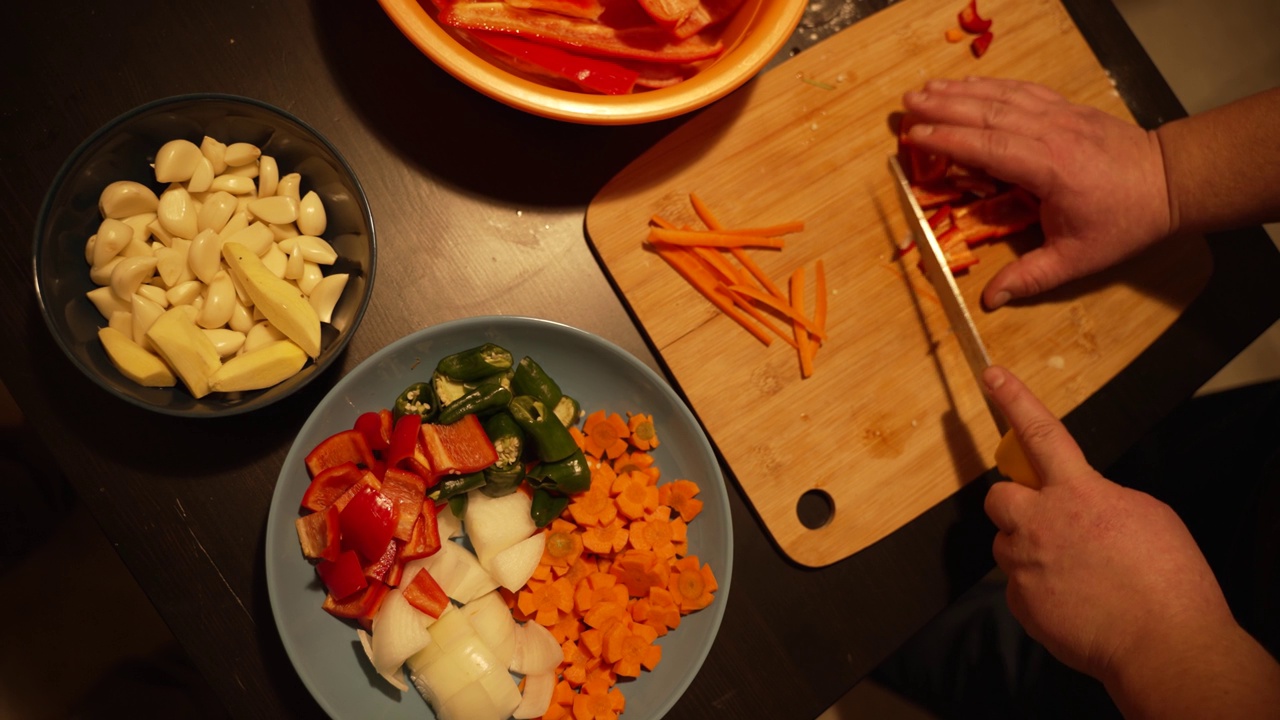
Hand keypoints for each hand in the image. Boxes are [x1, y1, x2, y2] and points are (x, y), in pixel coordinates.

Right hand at [901, 77, 1172, 308]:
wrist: (1169, 181)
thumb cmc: (1123, 221)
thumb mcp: (1078, 259)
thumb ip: (1031, 278)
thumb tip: (990, 300)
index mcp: (1050, 169)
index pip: (990, 147)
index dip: (950, 140)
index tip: (916, 136)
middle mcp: (1052, 133)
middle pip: (989, 114)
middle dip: (944, 108)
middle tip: (906, 106)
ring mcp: (1060, 115)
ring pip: (1002, 96)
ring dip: (960, 91)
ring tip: (924, 90)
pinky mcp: (1066, 108)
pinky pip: (1022, 91)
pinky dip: (990, 85)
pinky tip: (966, 84)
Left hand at [980, 366, 1235, 684]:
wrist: (1164, 645)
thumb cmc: (1168, 581)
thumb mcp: (1147, 515)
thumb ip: (1101, 498)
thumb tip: (1082, 502)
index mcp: (1078, 492)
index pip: (1039, 433)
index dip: (1014, 400)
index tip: (992, 377)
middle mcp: (1040, 523)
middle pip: (998, 496)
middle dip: (1016, 504)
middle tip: (1047, 522)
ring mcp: (1025, 564)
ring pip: (1006, 544)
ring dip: (1029, 550)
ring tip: (1074, 573)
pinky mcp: (1020, 602)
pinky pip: (1016, 586)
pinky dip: (1038, 590)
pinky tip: (1073, 602)